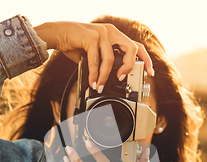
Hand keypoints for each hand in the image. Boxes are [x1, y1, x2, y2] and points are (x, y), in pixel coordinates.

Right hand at [34, 21, 153, 92]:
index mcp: (115, 35)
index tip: (149, 72)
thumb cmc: (75, 44)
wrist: (57, 34)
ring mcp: (102, 32)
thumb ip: (105, 63)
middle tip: (122, 79)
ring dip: (105, 76)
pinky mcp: (92, 36)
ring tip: (99, 86)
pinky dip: (95, 74)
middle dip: (130, 66)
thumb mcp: (94, 54)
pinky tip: (93, 81)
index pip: (136, 46)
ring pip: (111, 59)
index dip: (145, 59)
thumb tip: (111, 79)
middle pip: (131, 48)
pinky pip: (97, 60)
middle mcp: (111, 31)